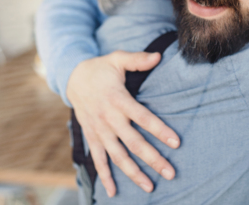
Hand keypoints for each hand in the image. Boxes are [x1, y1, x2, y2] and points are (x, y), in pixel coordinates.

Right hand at [67, 51, 179, 196]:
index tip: (176, 142)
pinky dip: (104, 176)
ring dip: (133, 173)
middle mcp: (108, 118)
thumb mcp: (117, 58)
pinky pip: (98, 159)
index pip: (142, 117)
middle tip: (171, 173)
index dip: (159, 130)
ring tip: (150, 187)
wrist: (72, 77)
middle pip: (133, 142)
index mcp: (118, 99)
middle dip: (152, 159)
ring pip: (117, 156)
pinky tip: (113, 192)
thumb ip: (137, 59)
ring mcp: (99, 130)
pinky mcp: (92, 136)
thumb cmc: (101, 68)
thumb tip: (158, 56)